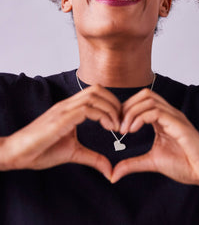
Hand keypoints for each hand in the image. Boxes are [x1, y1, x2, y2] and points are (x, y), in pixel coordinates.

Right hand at [0, 85, 121, 180]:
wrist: (17, 154)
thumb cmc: (41, 151)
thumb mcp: (73, 153)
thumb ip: (93, 158)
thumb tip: (109, 170)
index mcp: (71, 108)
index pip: (96, 93)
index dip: (112, 103)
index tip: (120, 120)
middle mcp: (68, 104)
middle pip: (98, 89)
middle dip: (115, 102)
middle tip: (121, 121)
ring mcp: (64, 109)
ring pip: (94, 96)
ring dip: (110, 109)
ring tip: (116, 126)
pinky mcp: (61, 119)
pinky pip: (86, 109)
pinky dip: (102, 115)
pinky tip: (108, 127)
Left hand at [111, 89, 198, 187]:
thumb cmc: (184, 164)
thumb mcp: (151, 162)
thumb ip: (132, 164)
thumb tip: (114, 174)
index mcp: (163, 119)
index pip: (143, 100)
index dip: (126, 108)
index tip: (117, 125)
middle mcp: (169, 113)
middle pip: (145, 94)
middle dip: (127, 106)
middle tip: (118, 124)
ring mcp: (175, 117)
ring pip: (149, 99)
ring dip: (131, 112)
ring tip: (124, 129)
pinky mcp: (179, 124)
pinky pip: (156, 111)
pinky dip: (140, 118)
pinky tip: (133, 130)